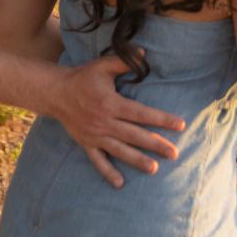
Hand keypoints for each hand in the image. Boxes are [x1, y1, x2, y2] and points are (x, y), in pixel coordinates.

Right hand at [50, 53, 185, 188]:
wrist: (56, 93)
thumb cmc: (83, 77)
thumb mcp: (103, 65)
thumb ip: (125, 60)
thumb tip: (144, 53)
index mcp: (111, 103)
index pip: (141, 114)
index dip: (161, 119)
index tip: (180, 125)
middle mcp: (104, 122)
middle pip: (134, 136)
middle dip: (156, 144)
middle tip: (174, 153)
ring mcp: (94, 135)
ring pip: (119, 151)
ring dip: (137, 160)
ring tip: (154, 169)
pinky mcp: (86, 143)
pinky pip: (98, 161)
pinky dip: (108, 172)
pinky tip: (120, 183)